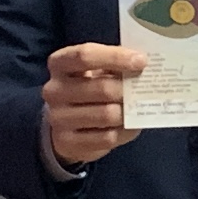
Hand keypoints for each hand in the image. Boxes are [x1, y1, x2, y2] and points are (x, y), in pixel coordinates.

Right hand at [43, 41, 148, 165]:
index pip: (85, 56)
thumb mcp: (96, 70)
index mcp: (59, 63)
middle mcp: (53, 90)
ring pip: (107, 115)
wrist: (67, 124)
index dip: (116, 57)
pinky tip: (130, 126)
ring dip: (128, 112)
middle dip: (128, 89)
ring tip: (137, 108)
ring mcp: (58, 118)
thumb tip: (142, 64)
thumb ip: (114, 65)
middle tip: (144, 90)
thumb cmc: (88, 88)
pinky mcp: (67, 142)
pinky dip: (125, 131)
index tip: (141, 61)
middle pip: (101, 87)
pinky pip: (107, 137)